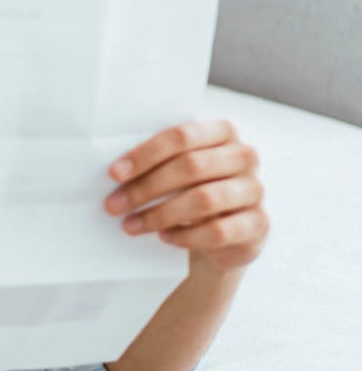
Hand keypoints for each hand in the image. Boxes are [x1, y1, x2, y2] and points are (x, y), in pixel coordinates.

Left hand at [105, 118, 268, 272]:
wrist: (223, 235)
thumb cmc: (189, 191)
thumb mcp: (175, 172)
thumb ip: (156, 162)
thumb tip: (112, 171)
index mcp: (222, 132)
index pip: (183, 135)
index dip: (146, 154)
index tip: (114, 174)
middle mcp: (244, 156)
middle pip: (191, 166)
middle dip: (146, 187)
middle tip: (113, 205)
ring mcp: (254, 190)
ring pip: (205, 199)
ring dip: (160, 214)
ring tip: (130, 226)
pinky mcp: (258, 224)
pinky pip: (218, 231)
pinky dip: (185, 236)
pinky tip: (164, 238)